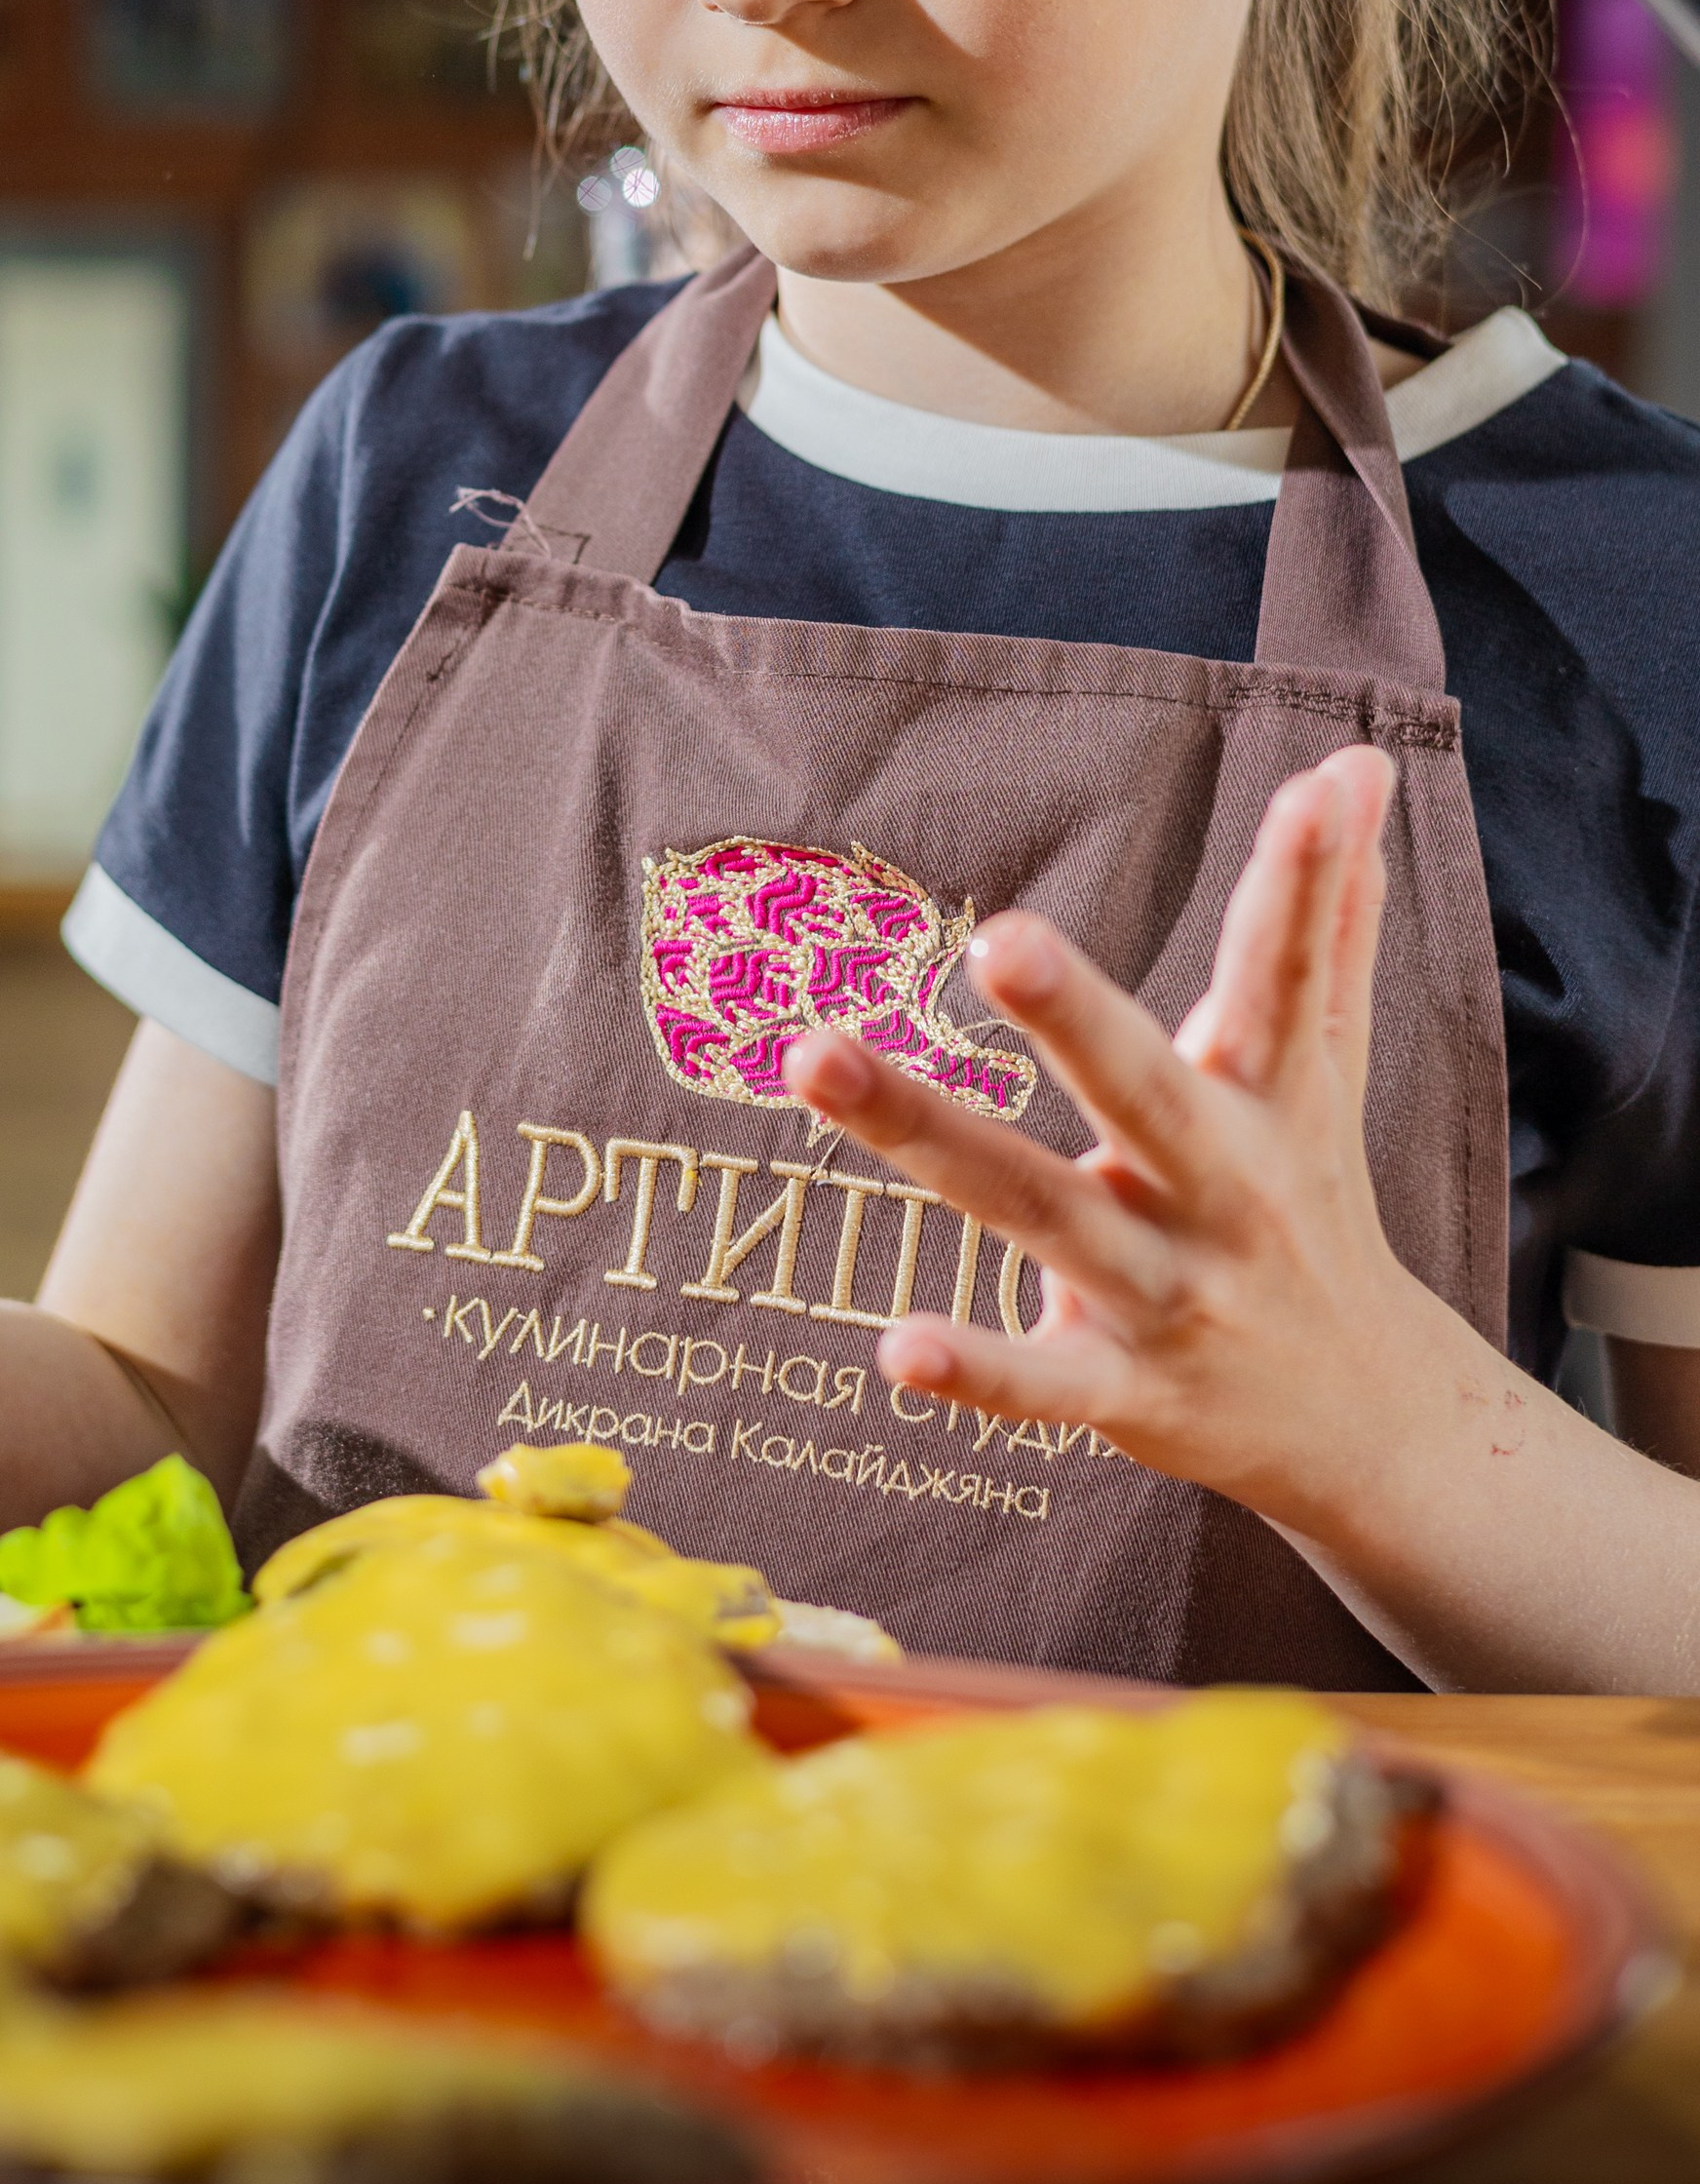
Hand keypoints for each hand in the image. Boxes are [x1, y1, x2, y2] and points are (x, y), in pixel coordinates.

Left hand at [784, 744, 1446, 1540]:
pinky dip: (977, 1368)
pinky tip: (896, 1346)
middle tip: (1001, 936)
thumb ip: (1327, 917)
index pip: (1287, 976)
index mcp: (1270, 1096)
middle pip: (1142, 1089)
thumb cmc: (1314, 1200)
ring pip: (1042, 1209)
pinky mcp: (1124, 1388)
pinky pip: (1042, 1380)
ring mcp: (1172, 1291)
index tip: (1310, 786)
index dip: (1303, 882)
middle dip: (1076, 1017)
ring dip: (928, 1136)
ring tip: (812, 1059)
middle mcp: (1223, 1188)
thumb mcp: (1326, 1066)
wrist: (1372, 1424)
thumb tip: (1354, 760)